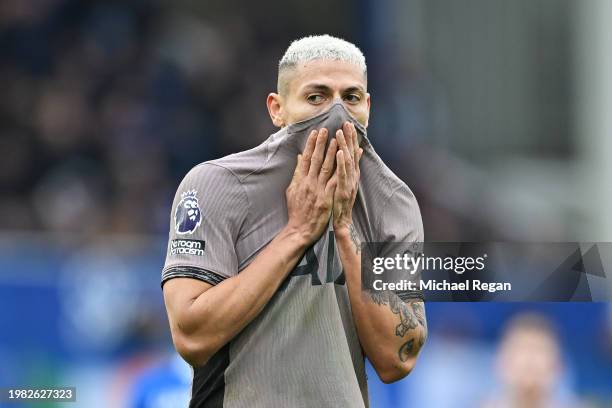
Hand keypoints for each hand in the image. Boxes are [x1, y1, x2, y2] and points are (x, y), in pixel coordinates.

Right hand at [285, 129, 337, 245]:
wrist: (300, 229)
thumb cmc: (296, 210)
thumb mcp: (292, 190)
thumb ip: (297, 173)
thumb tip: (299, 157)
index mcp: (300, 180)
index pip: (305, 158)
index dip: (310, 144)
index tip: (315, 132)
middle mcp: (309, 183)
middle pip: (315, 159)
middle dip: (321, 143)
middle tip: (326, 129)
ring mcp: (318, 190)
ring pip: (326, 167)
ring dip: (331, 152)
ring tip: (336, 139)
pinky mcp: (326, 198)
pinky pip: (335, 181)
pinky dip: (341, 170)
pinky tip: (346, 161)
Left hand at [332, 122, 362, 233]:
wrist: (341, 223)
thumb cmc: (340, 205)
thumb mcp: (344, 184)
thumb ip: (347, 169)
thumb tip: (354, 154)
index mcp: (350, 175)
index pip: (350, 153)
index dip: (349, 139)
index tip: (347, 125)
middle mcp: (351, 178)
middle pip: (351, 154)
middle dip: (349, 138)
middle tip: (347, 123)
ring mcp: (348, 184)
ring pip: (347, 162)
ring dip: (344, 146)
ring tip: (341, 133)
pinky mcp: (343, 191)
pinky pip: (342, 175)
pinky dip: (342, 163)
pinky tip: (340, 152)